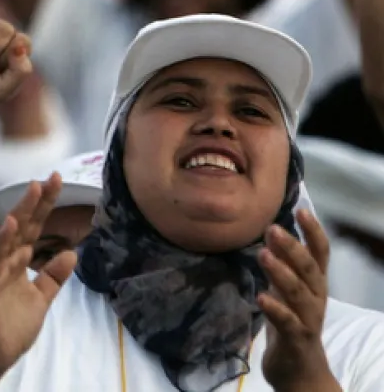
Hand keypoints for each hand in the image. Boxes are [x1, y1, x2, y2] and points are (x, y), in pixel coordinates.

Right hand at [0, 175, 75, 378]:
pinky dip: (1, 241)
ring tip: (33, 189)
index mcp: (17, 261)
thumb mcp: (41, 298)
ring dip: (21, 212)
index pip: (34, 227)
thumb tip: (72, 252)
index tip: (58, 180)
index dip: (46, 205)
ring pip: (8, 235)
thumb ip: (53, 276)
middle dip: (37, 200)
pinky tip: (12, 225)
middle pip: (23, 224)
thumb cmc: (11, 327)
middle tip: (52, 176)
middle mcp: (3, 260)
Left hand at [259, 210, 336, 390]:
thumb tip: (270, 230)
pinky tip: (261, 297)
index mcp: (314, 284)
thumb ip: (282, 263)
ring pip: (299, 294)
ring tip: (263, 254)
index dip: (313, 232)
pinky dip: (275, 308)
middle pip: (310, 270)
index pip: (320, 254)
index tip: (301, 209)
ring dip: (282, 273)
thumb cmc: (291, 322)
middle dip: (293, 248)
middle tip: (272, 228)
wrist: (300, 371)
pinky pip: (288, 322)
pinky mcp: (297, 340)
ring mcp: (308, 319)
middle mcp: (316, 299)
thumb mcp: (287, 289)